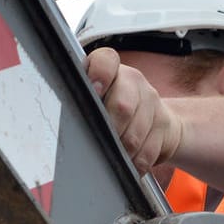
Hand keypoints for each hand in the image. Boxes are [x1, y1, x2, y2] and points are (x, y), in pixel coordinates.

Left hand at [85, 47, 184, 173]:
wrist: (158, 123)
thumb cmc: (114, 111)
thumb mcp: (96, 101)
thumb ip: (82, 101)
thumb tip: (58, 117)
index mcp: (112, 72)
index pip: (106, 60)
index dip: (100, 74)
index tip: (94, 91)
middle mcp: (133, 81)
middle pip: (122, 106)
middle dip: (109, 131)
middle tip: (100, 141)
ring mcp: (152, 101)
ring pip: (134, 135)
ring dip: (121, 152)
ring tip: (114, 154)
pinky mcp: (165, 124)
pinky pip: (147, 151)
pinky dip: (135, 163)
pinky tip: (129, 162)